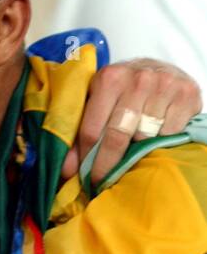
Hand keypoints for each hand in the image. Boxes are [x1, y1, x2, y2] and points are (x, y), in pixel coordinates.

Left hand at [61, 58, 201, 184]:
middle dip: (107, 165)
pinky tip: (155, 141)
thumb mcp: (99, 101)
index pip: (92, 129)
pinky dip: (161, 144)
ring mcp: (163, 86)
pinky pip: (170, 135)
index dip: (86, 158)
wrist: (161, 70)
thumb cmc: (124, 90)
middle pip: (117, 137)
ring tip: (131, 158)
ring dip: (137, 153)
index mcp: (109, 78)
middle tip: (102, 183)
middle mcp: (137, 80)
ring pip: (145, 138)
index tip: (84, 177)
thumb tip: (67, 169)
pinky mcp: (186, 95)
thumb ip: (80, 131)